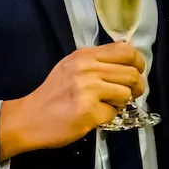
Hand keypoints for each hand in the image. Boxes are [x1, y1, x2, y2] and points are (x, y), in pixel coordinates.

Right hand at [0, 43, 145, 158]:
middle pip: (131, 73)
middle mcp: (87, 68)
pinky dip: (107, 117)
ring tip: (108, 105)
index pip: (125, 50)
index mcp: (85, 55)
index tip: (139, 72)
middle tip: (133, 94)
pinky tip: (94, 116)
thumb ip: (97, 62)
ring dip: (121, 102)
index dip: (138, 62)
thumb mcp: (72, 67)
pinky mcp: (88, 110)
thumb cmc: (53, 94)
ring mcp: (88, 89)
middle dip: (137, 86)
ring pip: (125, 93)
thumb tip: (128, 64)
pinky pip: (113, 113)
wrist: (29, 118)